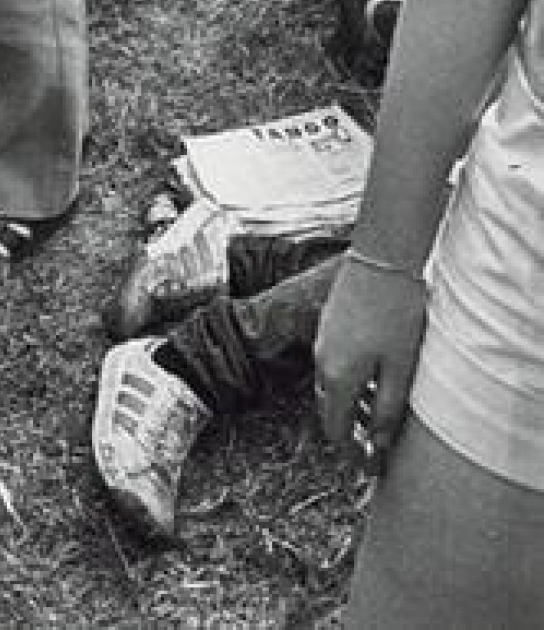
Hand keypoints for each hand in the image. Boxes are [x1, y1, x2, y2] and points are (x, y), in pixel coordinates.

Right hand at [313, 256, 427, 468]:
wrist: (383, 258)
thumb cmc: (396, 313)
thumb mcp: (399, 370)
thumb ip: (387, 411)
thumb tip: (377, 445)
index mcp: (336, 378)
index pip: (335, 430)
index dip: (350, 452)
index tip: (368, 465)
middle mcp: (323, 360)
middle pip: (329, 408)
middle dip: (350, 429)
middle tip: (377, 442)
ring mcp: (324, 338)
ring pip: (332, 383)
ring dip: (352, 402)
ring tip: (382, 407)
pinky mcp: (331, 321)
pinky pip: (335, 361)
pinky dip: (351, 377)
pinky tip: (377, 371)